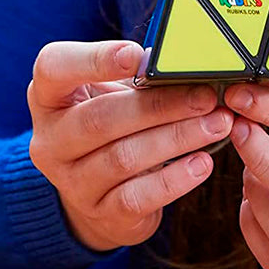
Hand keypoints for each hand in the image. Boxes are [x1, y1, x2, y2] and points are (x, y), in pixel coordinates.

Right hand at [27, 40, 232, 251]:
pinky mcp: (99, 213)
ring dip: (178, 138)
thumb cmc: (112, 123)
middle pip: (101, 118)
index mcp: (50, 95)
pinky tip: (202, 163)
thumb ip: (139, 74)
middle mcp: (51, 139)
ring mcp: (71, 181)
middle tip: (206, 96)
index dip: (94, 59)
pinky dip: (174, 179)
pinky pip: (137, 197)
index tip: (137, 55)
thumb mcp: (112, 92)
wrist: (99, 190)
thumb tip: (193, 59)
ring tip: (217, 124)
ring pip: (124, 157)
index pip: (54, 68)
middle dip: (160, 105)